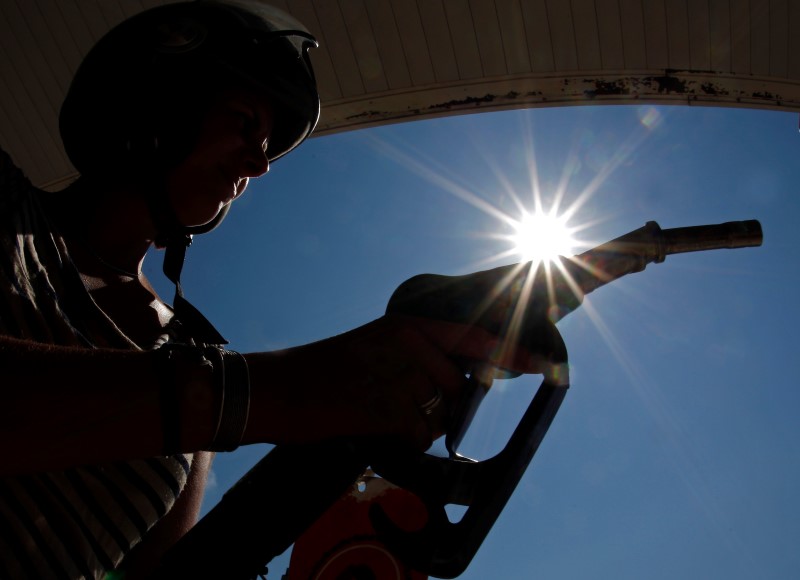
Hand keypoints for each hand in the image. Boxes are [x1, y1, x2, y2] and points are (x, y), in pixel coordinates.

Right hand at [246, 314, 531, 450]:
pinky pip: (415, 437)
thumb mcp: (376, 345)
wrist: (276, 387)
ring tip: (371, 406)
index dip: (515, 353)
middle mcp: (410, 344)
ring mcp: (401, 376)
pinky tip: (366, 422)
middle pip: (456, 390)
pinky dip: (396, 439)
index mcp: (409, 324)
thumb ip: (421, 355)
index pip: (476, 339)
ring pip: (437, 417)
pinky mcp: (389, 409)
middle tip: (388, 397)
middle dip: (438, 405)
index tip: (549, 365)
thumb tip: (464, 378)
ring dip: (413, 423)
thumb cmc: (325, 370)